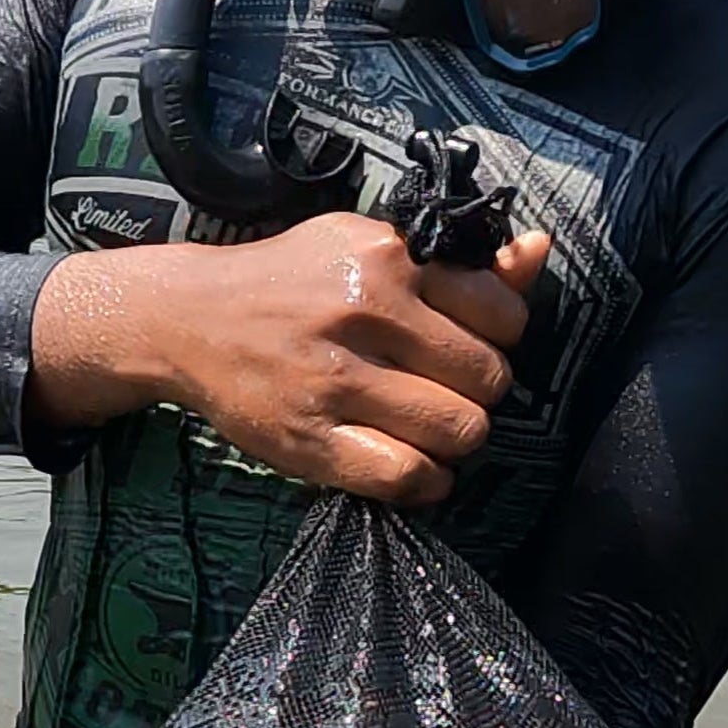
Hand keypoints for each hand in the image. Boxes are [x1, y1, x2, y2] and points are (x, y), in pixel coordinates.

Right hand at [28, 212, 548, 506]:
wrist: (189, 317)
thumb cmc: (293, 281)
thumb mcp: (370, 247)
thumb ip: (460, 261)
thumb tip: (539, 251)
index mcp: (386, 258)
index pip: (503, 314)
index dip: (496, 338)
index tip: (464, 343)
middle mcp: (363, 313)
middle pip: (488, 380)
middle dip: (477, 392)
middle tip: (441, 389)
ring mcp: (335, 380)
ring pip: (458, 432)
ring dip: (454, 439)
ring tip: (425, 426)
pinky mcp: (310, 440)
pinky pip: (407, 477)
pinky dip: (426, 481)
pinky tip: (411, 464)